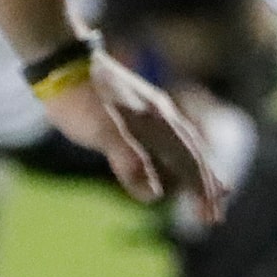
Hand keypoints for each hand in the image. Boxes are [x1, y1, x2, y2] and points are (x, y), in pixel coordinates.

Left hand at [40, 52, 223, 224]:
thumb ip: (127, 159)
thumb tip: (154, 194)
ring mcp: (151, 108)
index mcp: (156, 122)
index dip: (200, 191)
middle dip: (206, 185)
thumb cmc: (78, 98)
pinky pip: (170, 135)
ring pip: (185, 143)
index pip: (188, 162)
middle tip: (216, 216)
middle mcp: (161, 114)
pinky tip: (174, 160)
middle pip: (193, 154)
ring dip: (198, 170)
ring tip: (213, 189)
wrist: (60, 59)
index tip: (211, 218)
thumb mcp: (99, 130)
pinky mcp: (138, 106)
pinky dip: (180, 154)